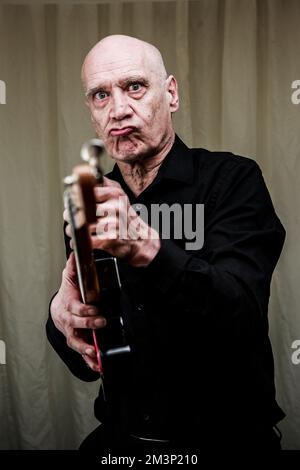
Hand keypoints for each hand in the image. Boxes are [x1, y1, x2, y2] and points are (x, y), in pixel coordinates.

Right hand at [50, 252, 106, 371]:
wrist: (58, 309)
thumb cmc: (67, 293)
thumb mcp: (70, 277)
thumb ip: (74, 266)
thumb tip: (74, 252)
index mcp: (68, 306)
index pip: (75, 309)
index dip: (84, 310)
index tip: (94, 310)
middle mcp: (68, 322)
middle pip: (76, 325)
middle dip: (88, 325)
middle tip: (101, 323)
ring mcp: (72, 333)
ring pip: (77, 342)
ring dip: (86, 348)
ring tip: (94, 351)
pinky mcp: (78, 342)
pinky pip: (83, 354)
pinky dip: (90, 361)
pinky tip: (98, 366)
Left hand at [64, 177, 160, 266]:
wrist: (140, 238)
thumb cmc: (125, 217)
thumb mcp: (118, 194)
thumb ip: (103, 184)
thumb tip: (83, 174)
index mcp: (115, 193)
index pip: (87, 191)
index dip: (75, 197)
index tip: (71, 202)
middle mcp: (115, 206)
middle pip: (82, 208)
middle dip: (70, 215)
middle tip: (69, 217)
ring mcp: (114, 223)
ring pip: (83, 225)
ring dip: (74, 230)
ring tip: (74, 230)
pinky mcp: (111, 238)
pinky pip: (88, 240)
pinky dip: (81, 242)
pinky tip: (81, 241)